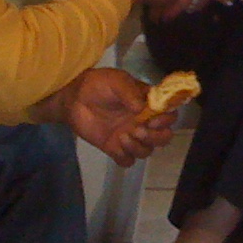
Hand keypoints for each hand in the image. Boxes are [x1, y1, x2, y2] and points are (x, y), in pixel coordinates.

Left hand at [42, 67, 176, 166]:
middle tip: (137, 130)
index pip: (169, 115)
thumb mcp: (116, 81)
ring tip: (122, 136)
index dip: (166, 120)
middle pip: (163, 137)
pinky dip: (124, 157)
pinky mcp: (114, 148)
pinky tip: (115, 145)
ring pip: (147, 151)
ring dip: (139, 147)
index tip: (152, 120)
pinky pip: (127, 161)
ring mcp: (129, 136)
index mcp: (148, 105)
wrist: (73, 98)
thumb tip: (141, 108)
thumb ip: (130, 92)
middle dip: (155, 137)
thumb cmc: (98, 85)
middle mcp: (143, 122)